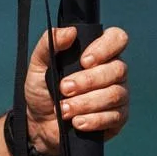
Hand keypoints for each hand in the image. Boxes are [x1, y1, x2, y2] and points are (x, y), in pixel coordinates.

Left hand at [24, 26, 129, 155]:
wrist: (39, 124)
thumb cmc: (43, 90)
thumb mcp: (38, 66)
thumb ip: (48, 44)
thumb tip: (70, 32)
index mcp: (99, 53)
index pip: (117, 39)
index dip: (105, 48)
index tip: (84, 61)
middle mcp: (113, 72)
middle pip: (117, 69)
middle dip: (88, 81)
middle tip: (64, 89)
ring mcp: (118, 95)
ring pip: (115, 94)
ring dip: (86, 103)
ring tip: (64, 109)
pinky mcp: (117, 118)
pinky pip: (114, 116)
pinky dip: (93, 120)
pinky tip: (77, 122)